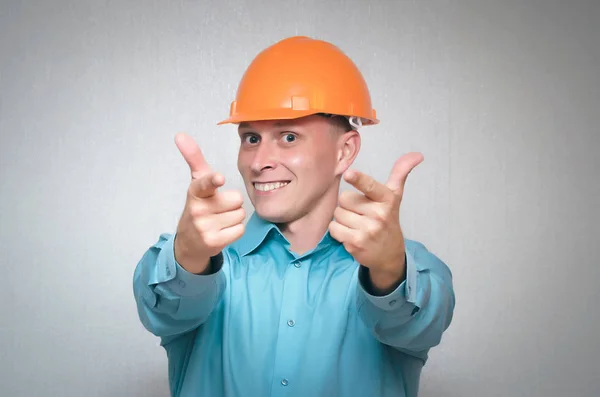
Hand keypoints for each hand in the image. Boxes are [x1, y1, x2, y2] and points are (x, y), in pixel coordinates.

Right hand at [173, 133, 245, 273]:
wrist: (189, 242)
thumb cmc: (199, 206)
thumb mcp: (196, 182)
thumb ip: (193, 158)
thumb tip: (180, 134)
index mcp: (195, 191)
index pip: (205, 183)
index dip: (213, 180)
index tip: (219, 178)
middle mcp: (198, 209)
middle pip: (237, 198)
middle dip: (233, 203)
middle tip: (219, 208)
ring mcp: (204, 227)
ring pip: (240, 214)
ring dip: (234, 217)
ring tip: (220, 219)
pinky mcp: (214, 242)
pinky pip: (240, 229)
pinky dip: (235, 230)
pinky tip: (223, 231)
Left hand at [328, 153, 423, 292]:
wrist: (390, 255)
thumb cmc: (388, 220)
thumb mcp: (395, 196)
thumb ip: (400, 173)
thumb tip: (417, 154)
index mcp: (386, 199)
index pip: (370, 186)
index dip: (359, 179)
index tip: (349, 174)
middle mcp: (378, 214)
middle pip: (344, 199)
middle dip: (348, 205)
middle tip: (361, 214)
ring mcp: (367, 230)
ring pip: (338, 214)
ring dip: (343, 219)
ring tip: (356, 225)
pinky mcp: (356, 243)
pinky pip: (334, 228)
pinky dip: (338, 231)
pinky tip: (351, 234)